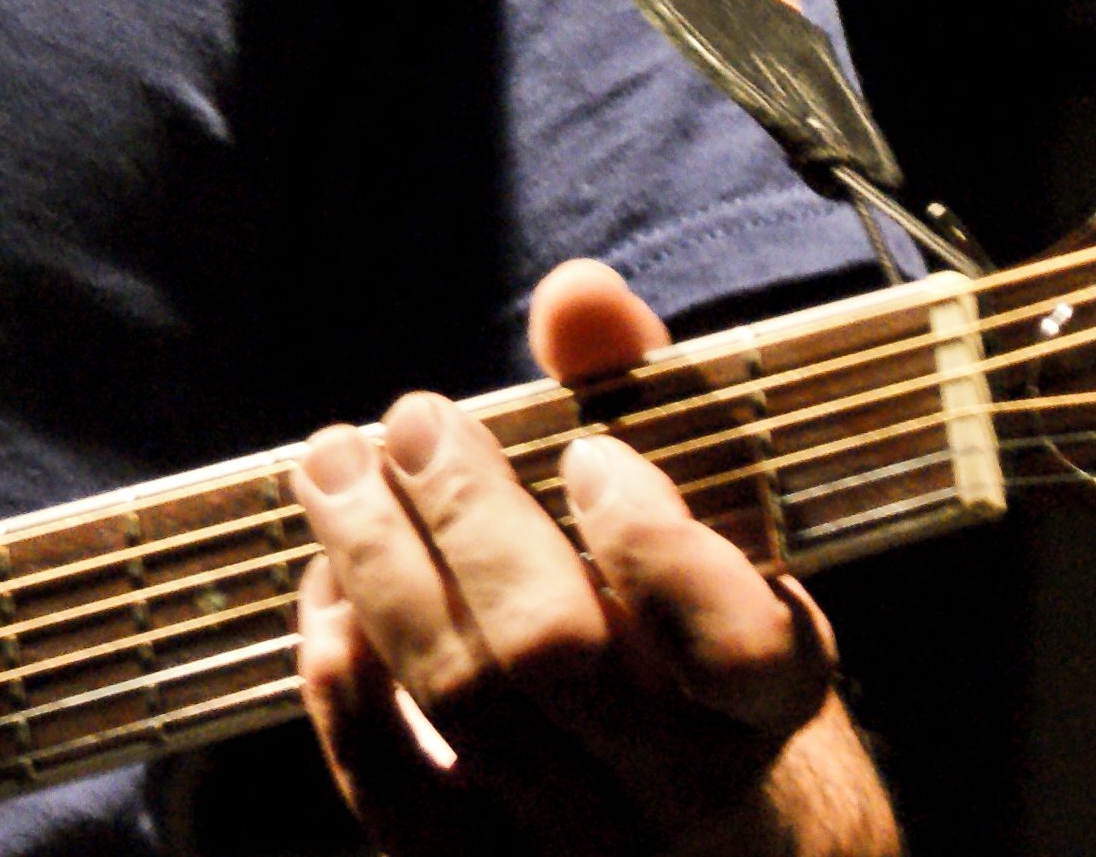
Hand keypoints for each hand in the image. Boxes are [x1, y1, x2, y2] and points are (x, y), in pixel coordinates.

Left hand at [288, 261, 896, 856]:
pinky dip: (341, 683)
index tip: (589, 453)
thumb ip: (650, 409)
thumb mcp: (724, 542)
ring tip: (333, 467)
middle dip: (466, 513)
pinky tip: (325, 593)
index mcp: (770, 701)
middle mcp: (681, 795)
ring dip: (377, 564)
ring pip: (461, 708)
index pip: (729, 640)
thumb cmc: (712, 669)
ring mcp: (581, 855)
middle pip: (553, 654)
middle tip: (415, 417)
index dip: (651, 540)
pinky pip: (390, 795)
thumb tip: (574, 294)